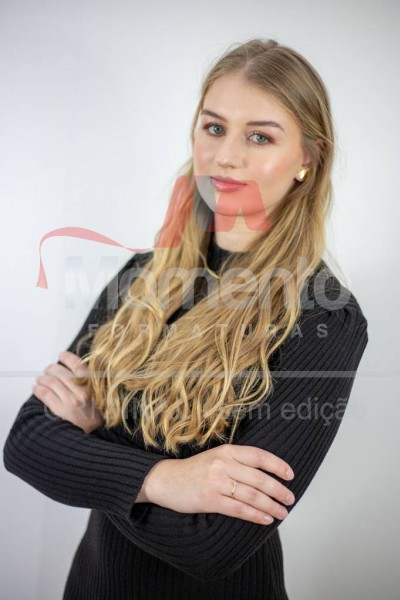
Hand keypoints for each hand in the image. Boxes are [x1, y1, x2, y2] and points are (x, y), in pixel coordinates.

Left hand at [32, 350, 104, 433]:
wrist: (91, 441)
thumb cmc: (96, 420)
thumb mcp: (100, 399)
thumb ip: (90, 386)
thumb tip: (73, 373)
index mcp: (93, 387)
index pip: (79, 365)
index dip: (68, 358)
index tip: (62, 355)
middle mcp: (82, 392)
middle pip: (62, 372)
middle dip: (51, 369)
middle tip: (48, 369)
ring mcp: (71, 401)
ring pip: (52, 382)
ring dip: (42, 379)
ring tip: (39, 379)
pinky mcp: (61, 410)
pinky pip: (45, 394)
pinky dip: (38, 389)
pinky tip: (36, 388)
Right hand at [139, 443, 295, 524]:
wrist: (166, 479)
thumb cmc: (194, 470)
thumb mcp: (216, 457)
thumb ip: (237, 461)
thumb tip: (265, 474)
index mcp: (227, 451)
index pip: (259, 456)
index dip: (277, 465)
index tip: (290, 475)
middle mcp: (223, 464)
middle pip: (259, 478)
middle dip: (278, 490)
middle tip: (290, 499)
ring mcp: (216, 482)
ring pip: (252, 495)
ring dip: (271, 506)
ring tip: (283, 512)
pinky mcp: (210, 500)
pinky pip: (239, 509)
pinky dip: (255, 515)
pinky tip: (266, 519)